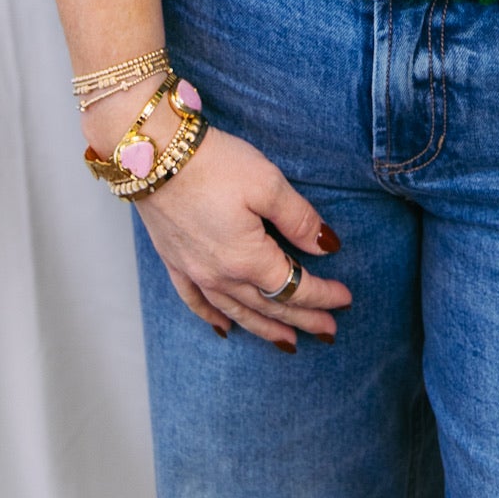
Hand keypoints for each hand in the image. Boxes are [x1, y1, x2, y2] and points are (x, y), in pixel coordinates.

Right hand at [130, 124, 352, 349]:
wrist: (152, 155)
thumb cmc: (214, 164)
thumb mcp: (268, 183)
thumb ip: (299, 219)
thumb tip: (327, 247)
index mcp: (248, 259)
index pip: (294, 287)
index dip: (322, 295)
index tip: (345, 300)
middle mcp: (220, 275)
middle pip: (269, 307)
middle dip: (302, 320)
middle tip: (329, 332)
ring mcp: (194, 272)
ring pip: (236, 312)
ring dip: (264, 328)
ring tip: (287, 342)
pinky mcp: (174, 261)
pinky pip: (196, 302)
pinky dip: (213, 319)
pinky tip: (224, 329)